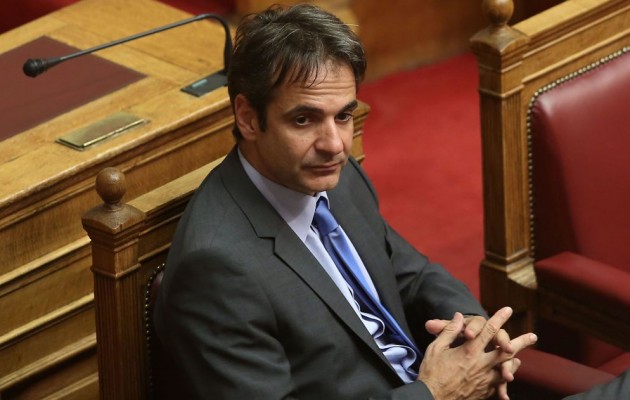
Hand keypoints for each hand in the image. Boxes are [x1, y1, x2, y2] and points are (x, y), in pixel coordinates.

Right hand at [418, 307, 536, 399]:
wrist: (431, 398)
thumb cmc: (431, 372)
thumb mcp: (436, 348)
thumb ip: (450, 331)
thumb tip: (459, 316)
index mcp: (469, 351)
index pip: (488, 330)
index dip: (499, 318)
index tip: (508, 310)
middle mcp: (481, 365)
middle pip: (506, 351)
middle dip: (521, 342)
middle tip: (533, 336)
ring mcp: (484, 380)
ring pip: (505, 369)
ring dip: (514, 363)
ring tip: (519, 358)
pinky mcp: (483, 392)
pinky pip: (498, 384)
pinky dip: (504, 378)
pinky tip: (506, 376)